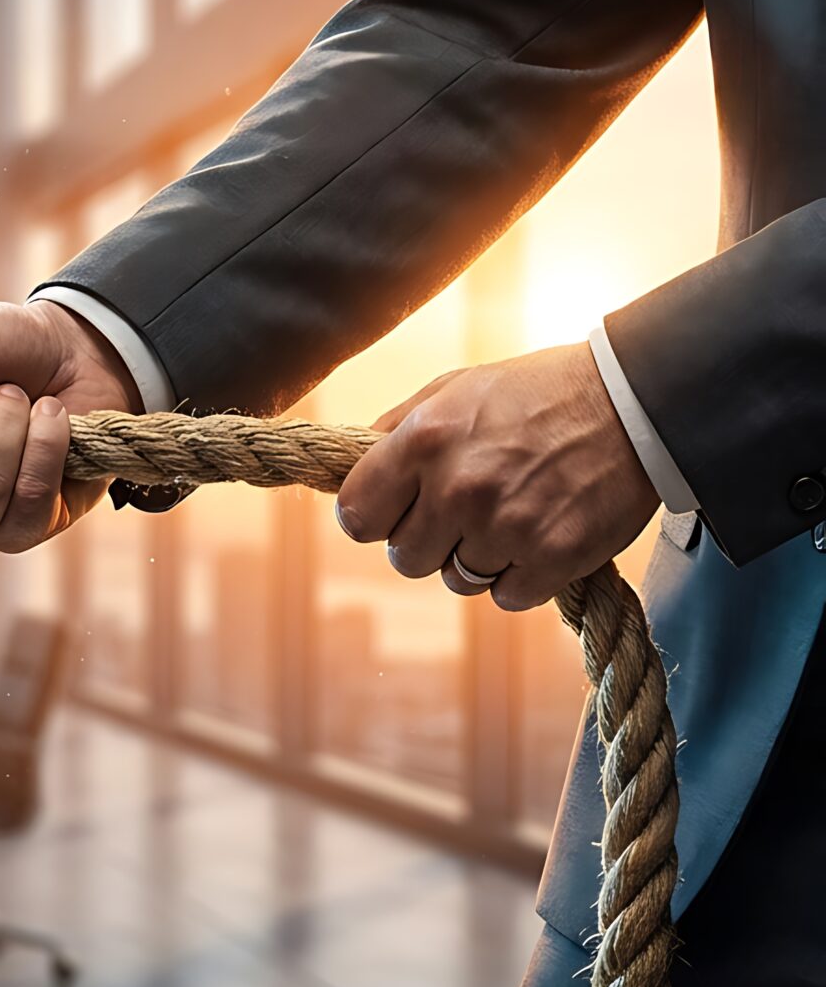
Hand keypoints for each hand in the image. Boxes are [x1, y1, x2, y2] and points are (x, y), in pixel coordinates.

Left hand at [335, 343, 657, 610]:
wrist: (635, 401)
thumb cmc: (536, 392)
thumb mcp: (454, 389)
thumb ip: (396, 430)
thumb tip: (353, 470)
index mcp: (423, 441)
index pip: (356, 516)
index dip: (372, 519)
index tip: (393, 512)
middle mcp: (459, 488)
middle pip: (405, 558)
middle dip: (427, 541)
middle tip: (461, 512)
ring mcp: (507, 526)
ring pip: (457, 580)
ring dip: (476, 558)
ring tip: (509, 515)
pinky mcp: (554, 557)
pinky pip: (506, 597)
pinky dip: (519, 576)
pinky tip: (538, 536)